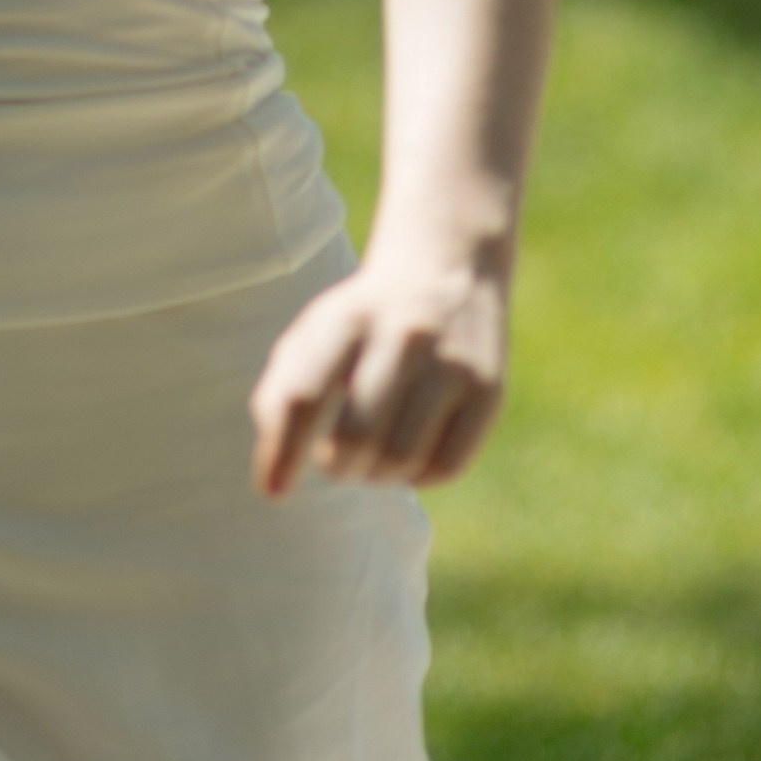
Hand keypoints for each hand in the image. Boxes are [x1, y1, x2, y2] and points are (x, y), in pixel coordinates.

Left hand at [248, 250, 506, 498]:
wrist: (449, 268)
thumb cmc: (364, 321)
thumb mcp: (316, 333)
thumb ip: (283, 395)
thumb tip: (271, 483)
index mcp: (346, 318)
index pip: (303, 396)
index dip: (282, 451)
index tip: (271, 492)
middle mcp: (402, 335)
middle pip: (355, 439)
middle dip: (337, 466)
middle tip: (336, 460)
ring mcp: (451, 362)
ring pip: (401, 460)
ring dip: (376, 475)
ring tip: (372, 456)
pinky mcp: (488, 390)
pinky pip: (445, 468)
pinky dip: (418, 476)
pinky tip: (411, 452)